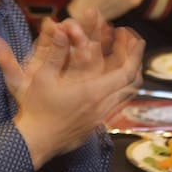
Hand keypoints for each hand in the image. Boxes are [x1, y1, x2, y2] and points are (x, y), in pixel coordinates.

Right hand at [0, 16, 142, 167]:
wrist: (36, 141)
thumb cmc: (37, 109)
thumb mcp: (42, 77)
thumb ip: (55, 53)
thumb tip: (60, 30)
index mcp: (92, 92)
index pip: (125, 73)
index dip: (134, 54)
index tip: (135, 38)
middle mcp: (103, 105)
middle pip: (132, 83)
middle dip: (135, 60)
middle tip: (132, 44)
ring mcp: (101, 117)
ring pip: (126, 94)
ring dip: (128, 75)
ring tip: (123, 59)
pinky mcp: (96, 124)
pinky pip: (117, 103)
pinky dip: (119, 88)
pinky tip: (108, 81)